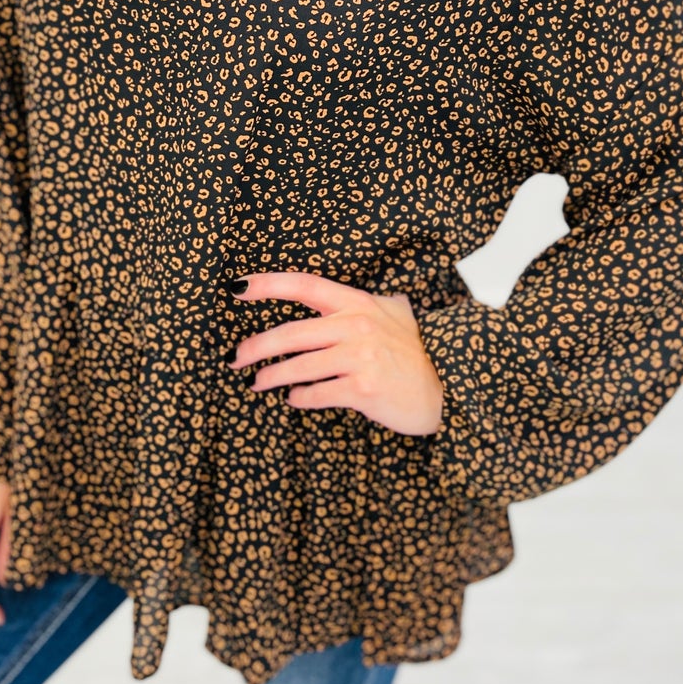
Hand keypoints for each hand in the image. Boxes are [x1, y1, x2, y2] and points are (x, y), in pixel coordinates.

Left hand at [229, 271, 445, 436]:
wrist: (447, 387)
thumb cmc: (416, 351)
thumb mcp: (394, 314)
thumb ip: (364, 304)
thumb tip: (336, 299)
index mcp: (358, 303)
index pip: (304, 285)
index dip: (267, 284)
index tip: (237, 288)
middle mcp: (357, 326)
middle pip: (289, 333)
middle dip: (254, 347)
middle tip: (235, 359)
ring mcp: (360, 358)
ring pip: (298, 366)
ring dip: (271, 377)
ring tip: (258, 383)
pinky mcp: (363, 390)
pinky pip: (317, 393)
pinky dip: (300, 397)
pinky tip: (294, 399)